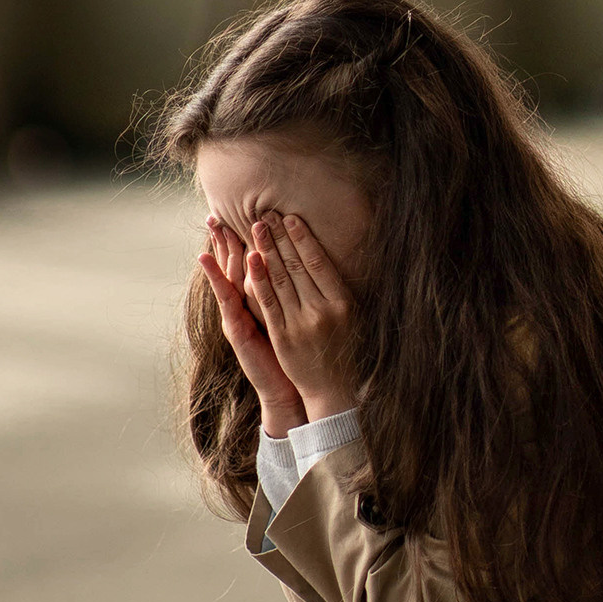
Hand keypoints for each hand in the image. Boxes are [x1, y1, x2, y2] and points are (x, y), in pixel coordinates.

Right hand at [198, 217, 305, 434]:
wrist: (287, 389)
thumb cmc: (295, 352)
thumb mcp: (292, 315)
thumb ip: (292, 292)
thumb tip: (305, 263)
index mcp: (259, 299)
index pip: (248, 262)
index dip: (241, 239)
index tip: (235, 212)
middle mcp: (245, 305)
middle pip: (233, 265)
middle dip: (224, 238)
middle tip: (214, 212)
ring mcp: (237, 317)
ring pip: (227, 277)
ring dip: (219, 251)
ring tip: (211, 228)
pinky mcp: (236, 330)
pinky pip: (227, 300)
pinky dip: (219, 280)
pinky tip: (210, 262)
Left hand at [241, 214, 357, 422]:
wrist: (332, 388)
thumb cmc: (343, 347)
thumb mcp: (351, 315)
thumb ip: (337, 288)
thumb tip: (324, 254)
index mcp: (342, 302)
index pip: (319, 262)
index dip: (303, 238)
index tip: (291, 217)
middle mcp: (322, 310)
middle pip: (296, 266)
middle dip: (280, 237)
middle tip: (266, 213)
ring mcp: (301, 324)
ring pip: (279, 279)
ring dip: (266, 250)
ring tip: (256, 227)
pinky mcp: (282, 336)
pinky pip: (268, 303)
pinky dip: (259, 280)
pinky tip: (251, 260)